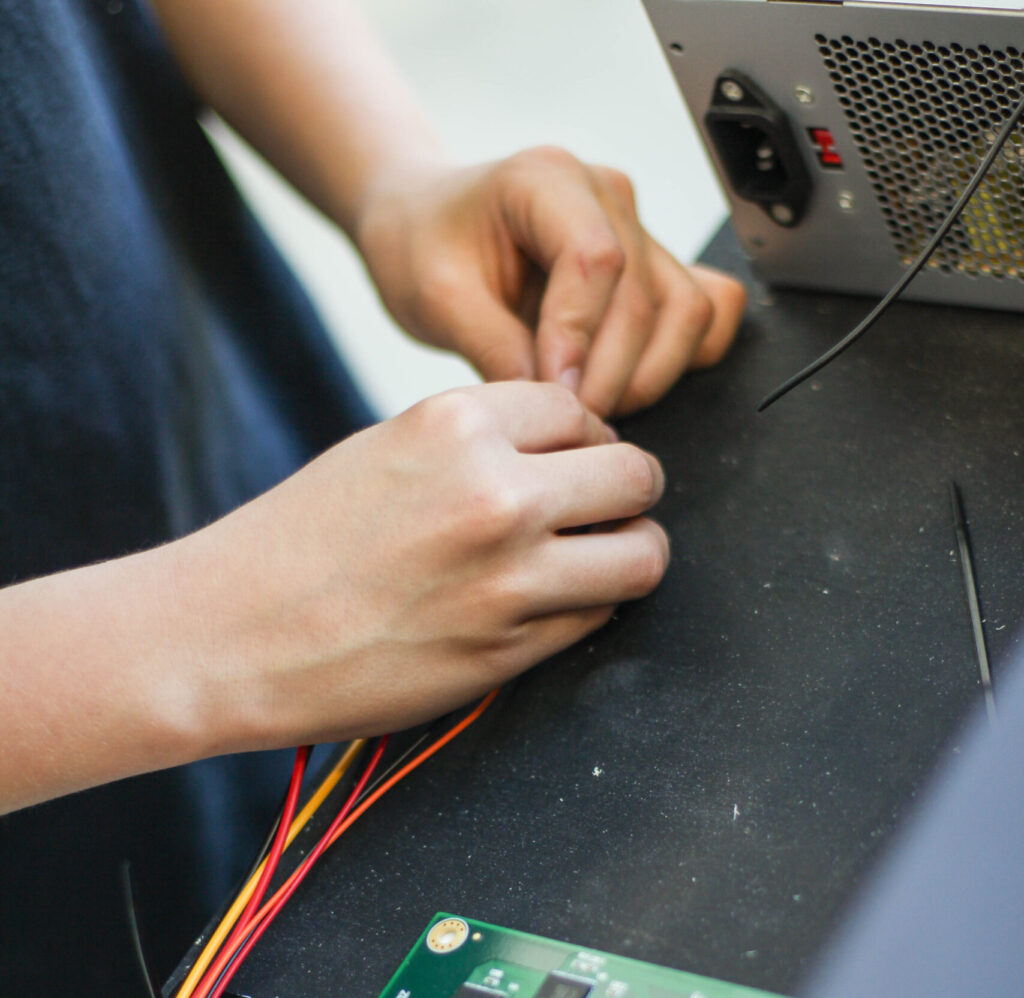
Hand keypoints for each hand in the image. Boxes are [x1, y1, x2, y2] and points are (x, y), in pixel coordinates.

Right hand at [187, 381, 667, 748]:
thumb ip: (482, 439)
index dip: (587, 438)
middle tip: (602, 508)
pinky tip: (543, 604)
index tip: (576, 460)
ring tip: (593, 559)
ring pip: (643, 554)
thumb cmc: (300, 537)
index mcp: (457, 424)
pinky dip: (587, 607)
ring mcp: (508, 577)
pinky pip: (598, 616)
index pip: (581, 411)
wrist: (230, 633)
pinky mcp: (508, 650)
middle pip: (635, 474)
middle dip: (627, 491)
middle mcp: (495, 492)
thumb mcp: (389, 448)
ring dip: (628, 554)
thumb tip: (571, 446)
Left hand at [355, 147, 745, 417]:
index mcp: (547, 179)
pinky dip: (678, 359)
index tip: (556, 391)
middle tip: (568, 420)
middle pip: (647, 298)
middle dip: (611, 376)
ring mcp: (638, 230)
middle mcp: (606, 196)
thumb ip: (494, 348)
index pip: (597, 259)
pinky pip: (700, 314)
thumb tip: (555, 406)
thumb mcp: (435, 298)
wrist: (425, 230)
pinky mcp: (652, 267)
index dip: (581, 339)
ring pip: (686, 312)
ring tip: (591, 405)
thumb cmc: (424, 247)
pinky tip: (627, 382)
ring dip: (648, 376)